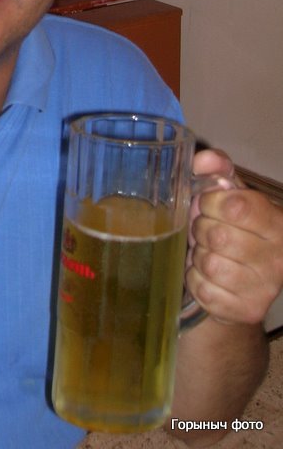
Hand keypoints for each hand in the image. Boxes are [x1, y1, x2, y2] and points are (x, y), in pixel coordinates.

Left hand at [187, 149, 282, 324]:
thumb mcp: (229, 196)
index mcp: (278, 224)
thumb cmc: (232, 230)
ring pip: (208, 263)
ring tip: (208, 253)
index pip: (235, 206)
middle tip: (206, 232)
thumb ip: (218, 171)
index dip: (211, 202)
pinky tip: (207, 276)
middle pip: (217, 235)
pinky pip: (202, 289)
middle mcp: (279, 258)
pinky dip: (196, 280)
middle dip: (201, 230)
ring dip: (198, 256)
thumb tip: (204, 158)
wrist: (240, 284)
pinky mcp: (246, 310)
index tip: (209, 205)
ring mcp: (265, 288)